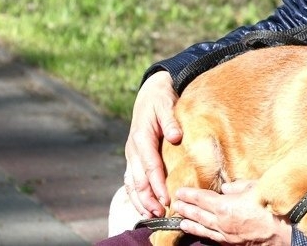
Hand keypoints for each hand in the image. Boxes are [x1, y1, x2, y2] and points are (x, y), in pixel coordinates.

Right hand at [123, 70, 181, 216]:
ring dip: (140, 200)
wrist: (150, 92)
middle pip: (139, 179)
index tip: (166, 198)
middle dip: (148, 198)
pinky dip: (135, 194)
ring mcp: (132, 154)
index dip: (157, 184)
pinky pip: (131, 179)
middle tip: (160, 213)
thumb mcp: (166, 104)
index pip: (150, 166)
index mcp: (141, 137)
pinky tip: (143, 205)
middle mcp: (133, 149)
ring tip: (151, 215)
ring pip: (132, 183)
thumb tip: (175, 137)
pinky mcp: (134, 157)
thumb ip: (170, 120)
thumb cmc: (160, 98)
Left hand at [173, 180, 292, 244]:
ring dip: (191, 223)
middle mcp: (221, 221)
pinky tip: (199, 233)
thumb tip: (225, 188)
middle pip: (198, 214)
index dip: (190, 195)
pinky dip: (203, 234)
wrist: (281, 230)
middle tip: (176, 204)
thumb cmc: (270, 206)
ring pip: (203, 228)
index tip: (180, 192)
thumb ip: (237, 187)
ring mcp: (225, 235)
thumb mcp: (255, 188)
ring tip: (181, 221)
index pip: (202, 198)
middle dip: (186, 208)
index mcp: (225, 206)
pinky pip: (212, 238)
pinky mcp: (231, 244)